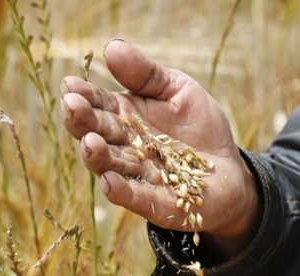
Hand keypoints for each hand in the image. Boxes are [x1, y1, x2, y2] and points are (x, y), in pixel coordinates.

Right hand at [61, 40, 261, 257]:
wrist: (229, 168)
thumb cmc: (200, 126)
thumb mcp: (178, 90)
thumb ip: (146, 74)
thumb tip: (111, 47)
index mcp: (125, 116)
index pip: (98, 104)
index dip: (83, 95)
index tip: (70, 85)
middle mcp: (125, 147)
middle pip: (98, 134)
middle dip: (83, 122)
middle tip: (72, 106)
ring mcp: (138, 176)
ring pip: (111, 166)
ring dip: (98, 156)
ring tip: (90, 142)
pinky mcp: (156, 203)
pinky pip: (136, 198)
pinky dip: (122, 191)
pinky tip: (109, 182)